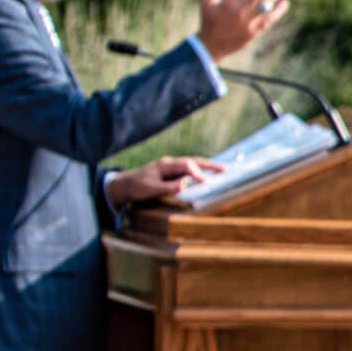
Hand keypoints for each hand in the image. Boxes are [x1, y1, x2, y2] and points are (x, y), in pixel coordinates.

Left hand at [106, 156, 226, 206]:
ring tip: (222, 171)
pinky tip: (208, 176)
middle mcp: (170, 163)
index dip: (198, 174)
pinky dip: (200, 171)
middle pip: (193, 161)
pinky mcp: (171, 173)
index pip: (186, 166)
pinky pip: (188, 170)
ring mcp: (171, 167)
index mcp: (165, 165)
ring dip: (206, 167)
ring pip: (192, 164)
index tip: (208, 182)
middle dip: (209, 165)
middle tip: (226, 169)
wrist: (125, 184)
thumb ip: (166, 188)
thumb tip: (184, 186)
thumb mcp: (149, 189)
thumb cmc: (136, 187)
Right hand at [196, 0, 289, 59]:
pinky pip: (269, 20)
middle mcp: (238, 11)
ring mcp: (246, 22)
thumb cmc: (210, 20)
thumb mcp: (207, 1)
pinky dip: (278, 11)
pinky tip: (285, 2)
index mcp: (228, 2)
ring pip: (265, 4)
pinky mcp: (253, 32)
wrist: (211, 46)